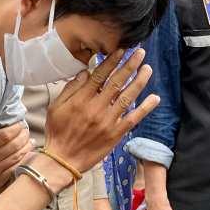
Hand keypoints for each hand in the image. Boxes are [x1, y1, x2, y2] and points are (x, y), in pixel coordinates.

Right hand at [0, 122, 32, 188]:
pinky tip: (28, 153)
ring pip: (18, 156)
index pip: (5, 135)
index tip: (20, 124)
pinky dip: (25, 159)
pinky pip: (17, 167)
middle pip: (14, 145)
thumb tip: (8, 116)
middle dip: (24, 136)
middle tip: (26, 131)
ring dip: (27, 146)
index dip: (16, 128)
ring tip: (30, 140)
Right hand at [45, 48, 157, 172]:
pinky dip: (145, 108)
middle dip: (129, 66)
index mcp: (81, 100)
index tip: (121, 50)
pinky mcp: (115, 134)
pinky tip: (154, 98)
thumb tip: (85, 73)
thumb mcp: (55, 107)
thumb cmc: (57, 132)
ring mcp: (108, 121)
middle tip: (140, 53)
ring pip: (127, 97)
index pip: (99, 76)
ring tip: (148, 69)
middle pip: (116, 82)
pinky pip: (133, 119)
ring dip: (139, 82)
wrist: (63, 160)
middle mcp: (96, 108)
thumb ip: (70, 89)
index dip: (112, 61)